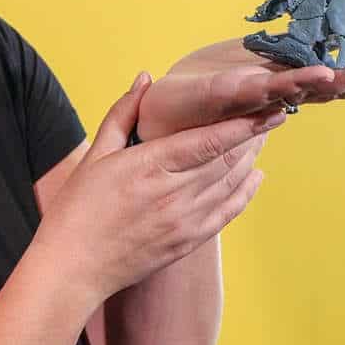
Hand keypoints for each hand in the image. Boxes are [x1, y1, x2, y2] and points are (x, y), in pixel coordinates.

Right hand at [34, 74, 275, 306]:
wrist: (74, 266)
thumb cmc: (77, 208)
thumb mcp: (95, 154)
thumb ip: (123, 113)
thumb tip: (145, 79)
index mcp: (149, 166)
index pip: (207, 140)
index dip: (241, 124)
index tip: (266, 109)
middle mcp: (173, 194)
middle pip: (226, 160)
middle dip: (252, 137)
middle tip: (271, 116)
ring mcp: (183, 221)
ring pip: (230, 185)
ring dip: (250, 160)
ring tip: (263, 139)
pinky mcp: (188, 242)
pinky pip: (227, 213)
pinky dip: (245, 193)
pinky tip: (254, 177)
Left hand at [136, 39, 344, 140]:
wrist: (154, 115)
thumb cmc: (196, 97)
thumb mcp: (239, 73)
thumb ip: (272, 69)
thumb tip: (307, 52)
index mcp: (285, 86)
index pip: (337, 81)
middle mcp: (275, 94)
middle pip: (330, 87)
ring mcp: (252, 96)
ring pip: (301, 89)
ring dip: (333, 78)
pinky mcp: (222, 95)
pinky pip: (257, 89)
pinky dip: (285, 83)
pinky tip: (311, 78)